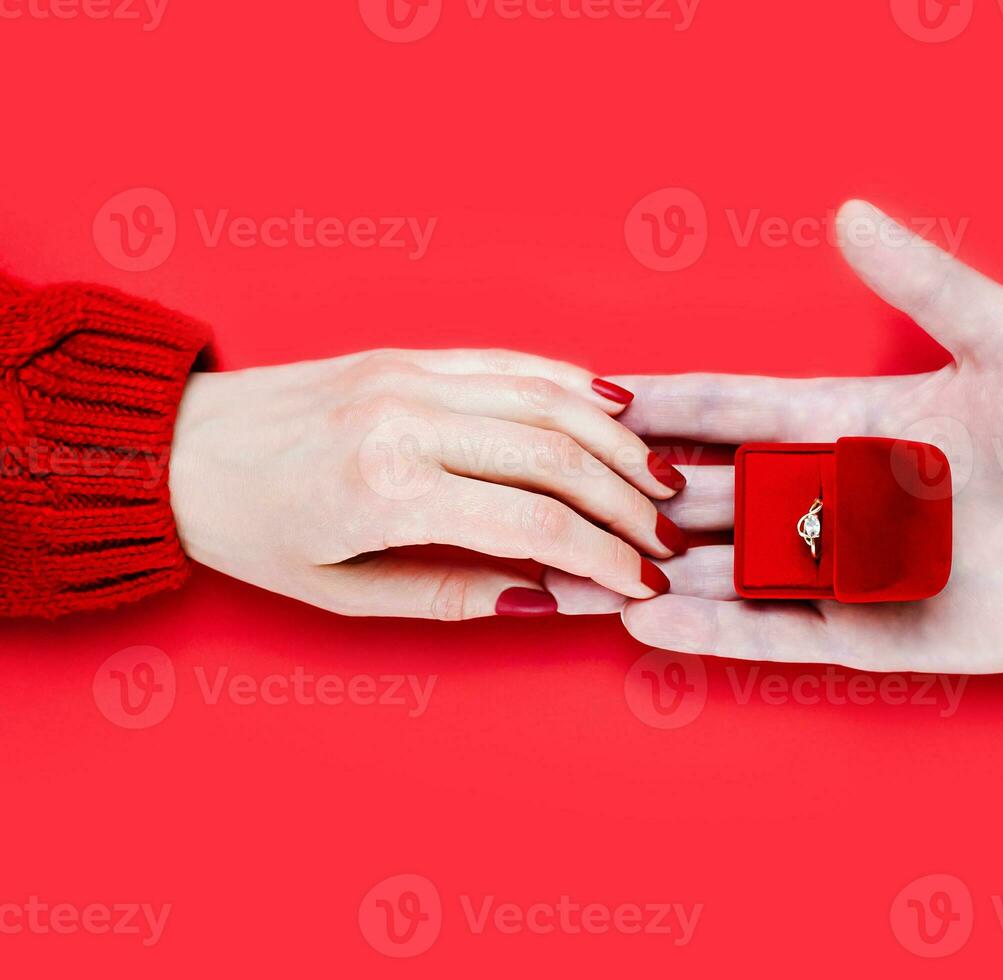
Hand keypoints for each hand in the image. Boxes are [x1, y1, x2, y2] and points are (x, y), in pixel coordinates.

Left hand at [168, 348, 686, 619]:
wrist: (176, 447)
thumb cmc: (252, 530)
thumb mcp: (342, 593)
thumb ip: (451, 595)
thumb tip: (546, 596)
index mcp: (387, 490)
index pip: (533, 522)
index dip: (605, 556)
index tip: (644, 583)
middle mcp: (408, 419)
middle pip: (558, 454)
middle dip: (627, 503)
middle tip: (668, 539)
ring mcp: (411, 375)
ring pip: (548, 397)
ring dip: (616, 442)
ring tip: (660, 481)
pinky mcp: (410, 353)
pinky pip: (512, 361)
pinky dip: (573, 383)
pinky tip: (616, 409)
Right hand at [549, 200, 1002, 672]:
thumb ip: (925, 281)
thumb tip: (849, 211)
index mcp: (851, 422)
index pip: (739, 409)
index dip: (672, 402)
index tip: (602, 392)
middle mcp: (835, 496)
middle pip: (716, 492)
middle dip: (643, 488)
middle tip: (567, 485)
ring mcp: (847, 568)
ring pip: (730, 570)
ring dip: (658, 566)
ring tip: (584, 564)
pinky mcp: (872, 632)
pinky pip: (778, 633)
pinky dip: (715, 632)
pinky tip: (652, 622)